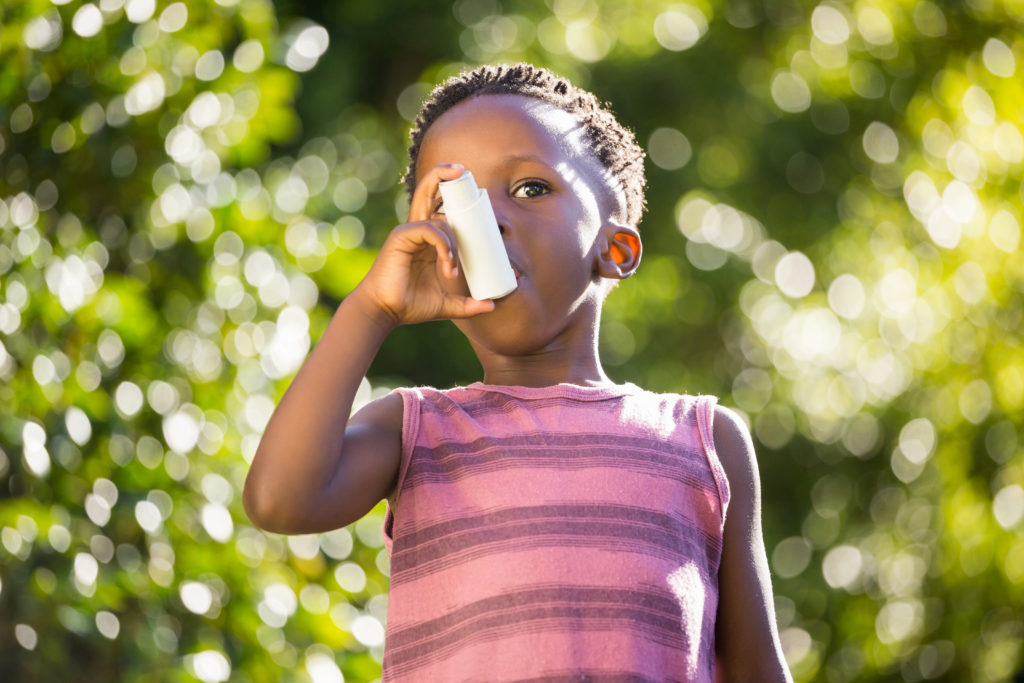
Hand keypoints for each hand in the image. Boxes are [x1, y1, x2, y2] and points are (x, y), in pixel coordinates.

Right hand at [350, 163, 495, 328]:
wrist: (386, 312)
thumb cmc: (410, 305)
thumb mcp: (446, 304)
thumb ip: (467, 304)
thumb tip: (492, 306)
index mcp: (426, 240)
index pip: (442, 210)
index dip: (456, 199)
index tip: (476, 196)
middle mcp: (417, 231)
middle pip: (428, 193)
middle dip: (443, 176)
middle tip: (463, 171)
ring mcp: (408, 232)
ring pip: (436, 216)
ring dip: (452, 243)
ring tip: (451, 271)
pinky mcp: (401, 237)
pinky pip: (428, 229)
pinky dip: (442, 244)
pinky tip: (446, 263)